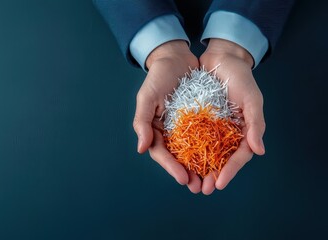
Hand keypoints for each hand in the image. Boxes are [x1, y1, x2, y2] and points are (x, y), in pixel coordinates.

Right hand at [133, 40, 200, 192]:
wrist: (176, 58)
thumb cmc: (158, 76)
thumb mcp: (146, 97)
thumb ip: (142, 122)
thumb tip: (141, 149)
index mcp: (154, 128)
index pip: (161, 153)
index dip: (171, 167)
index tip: (184, 179)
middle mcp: (168, 131)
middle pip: (177, 158)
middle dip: (187, 174)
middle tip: (199, 188)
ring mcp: (183, 127)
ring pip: (191, 152)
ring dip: (199, 168)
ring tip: (210, 181)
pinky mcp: (197, 120)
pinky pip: (204, 138)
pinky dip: (210, 150)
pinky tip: (219, 160)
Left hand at [199, 38, 265, 194]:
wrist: (221, 57)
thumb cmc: (240, 76)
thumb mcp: (252, 98)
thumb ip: (255, 124)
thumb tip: (259, 151)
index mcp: (242, 130)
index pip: (238, 156)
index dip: (230, 171)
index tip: (218, 184)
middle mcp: (227, 131)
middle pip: (220, 159)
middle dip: (210, 175)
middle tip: (201, 189)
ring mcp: (212, 126)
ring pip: (205, 152)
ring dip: (197, 168)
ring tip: (189, 181)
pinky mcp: (197, 119)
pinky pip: (192, 138)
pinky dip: (187, 150)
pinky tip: (179, 161)